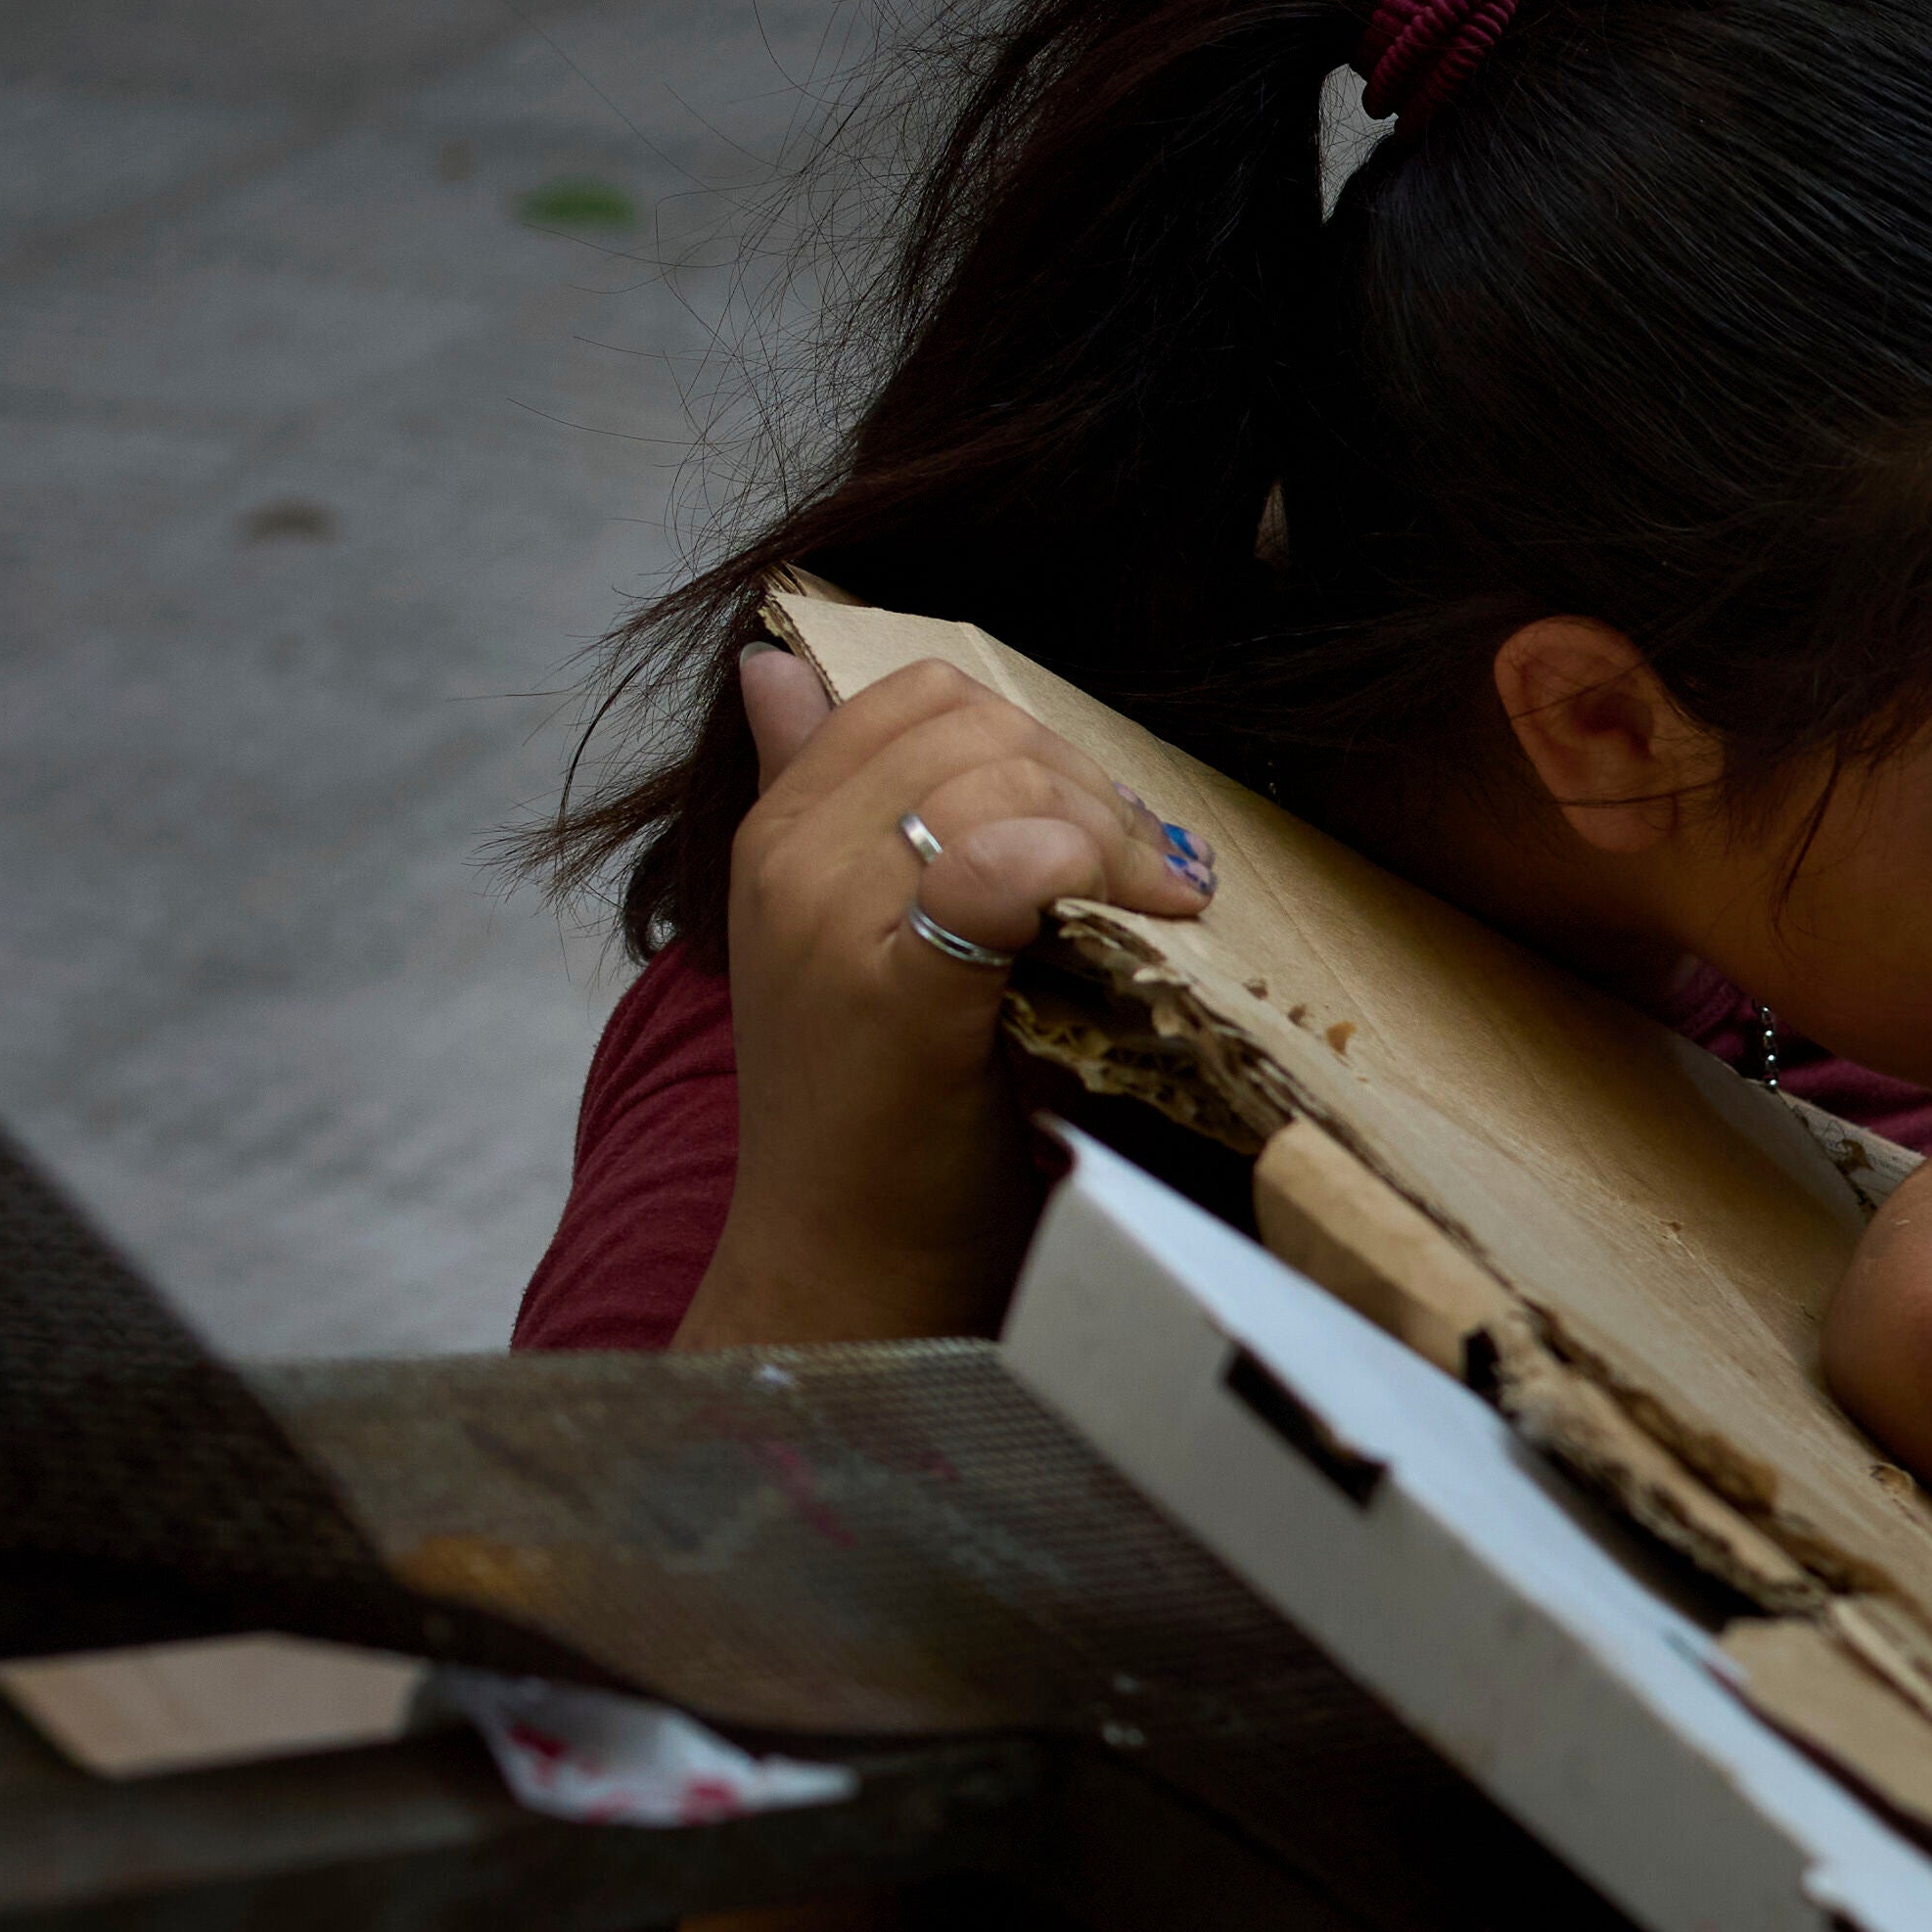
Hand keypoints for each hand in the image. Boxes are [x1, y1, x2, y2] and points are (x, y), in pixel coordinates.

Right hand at [678, 642, 1218, 1349]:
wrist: (849, 1265)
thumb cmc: (879, 1120)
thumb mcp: (843, 937)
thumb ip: (823, 796)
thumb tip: (776, 666)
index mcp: (778, 836)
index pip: (918, 695)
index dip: (1033, 743)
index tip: (1094, 832)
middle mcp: (790, 862)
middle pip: (974, 726)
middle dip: (1087, 786)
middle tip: (1148, 875)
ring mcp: (830, 922)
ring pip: (1001, 782)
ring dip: (1109, 832)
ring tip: (1155, 906)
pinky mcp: (896, 994)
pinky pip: (1001, 866)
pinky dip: (1080, 870)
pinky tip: (1131, 919)